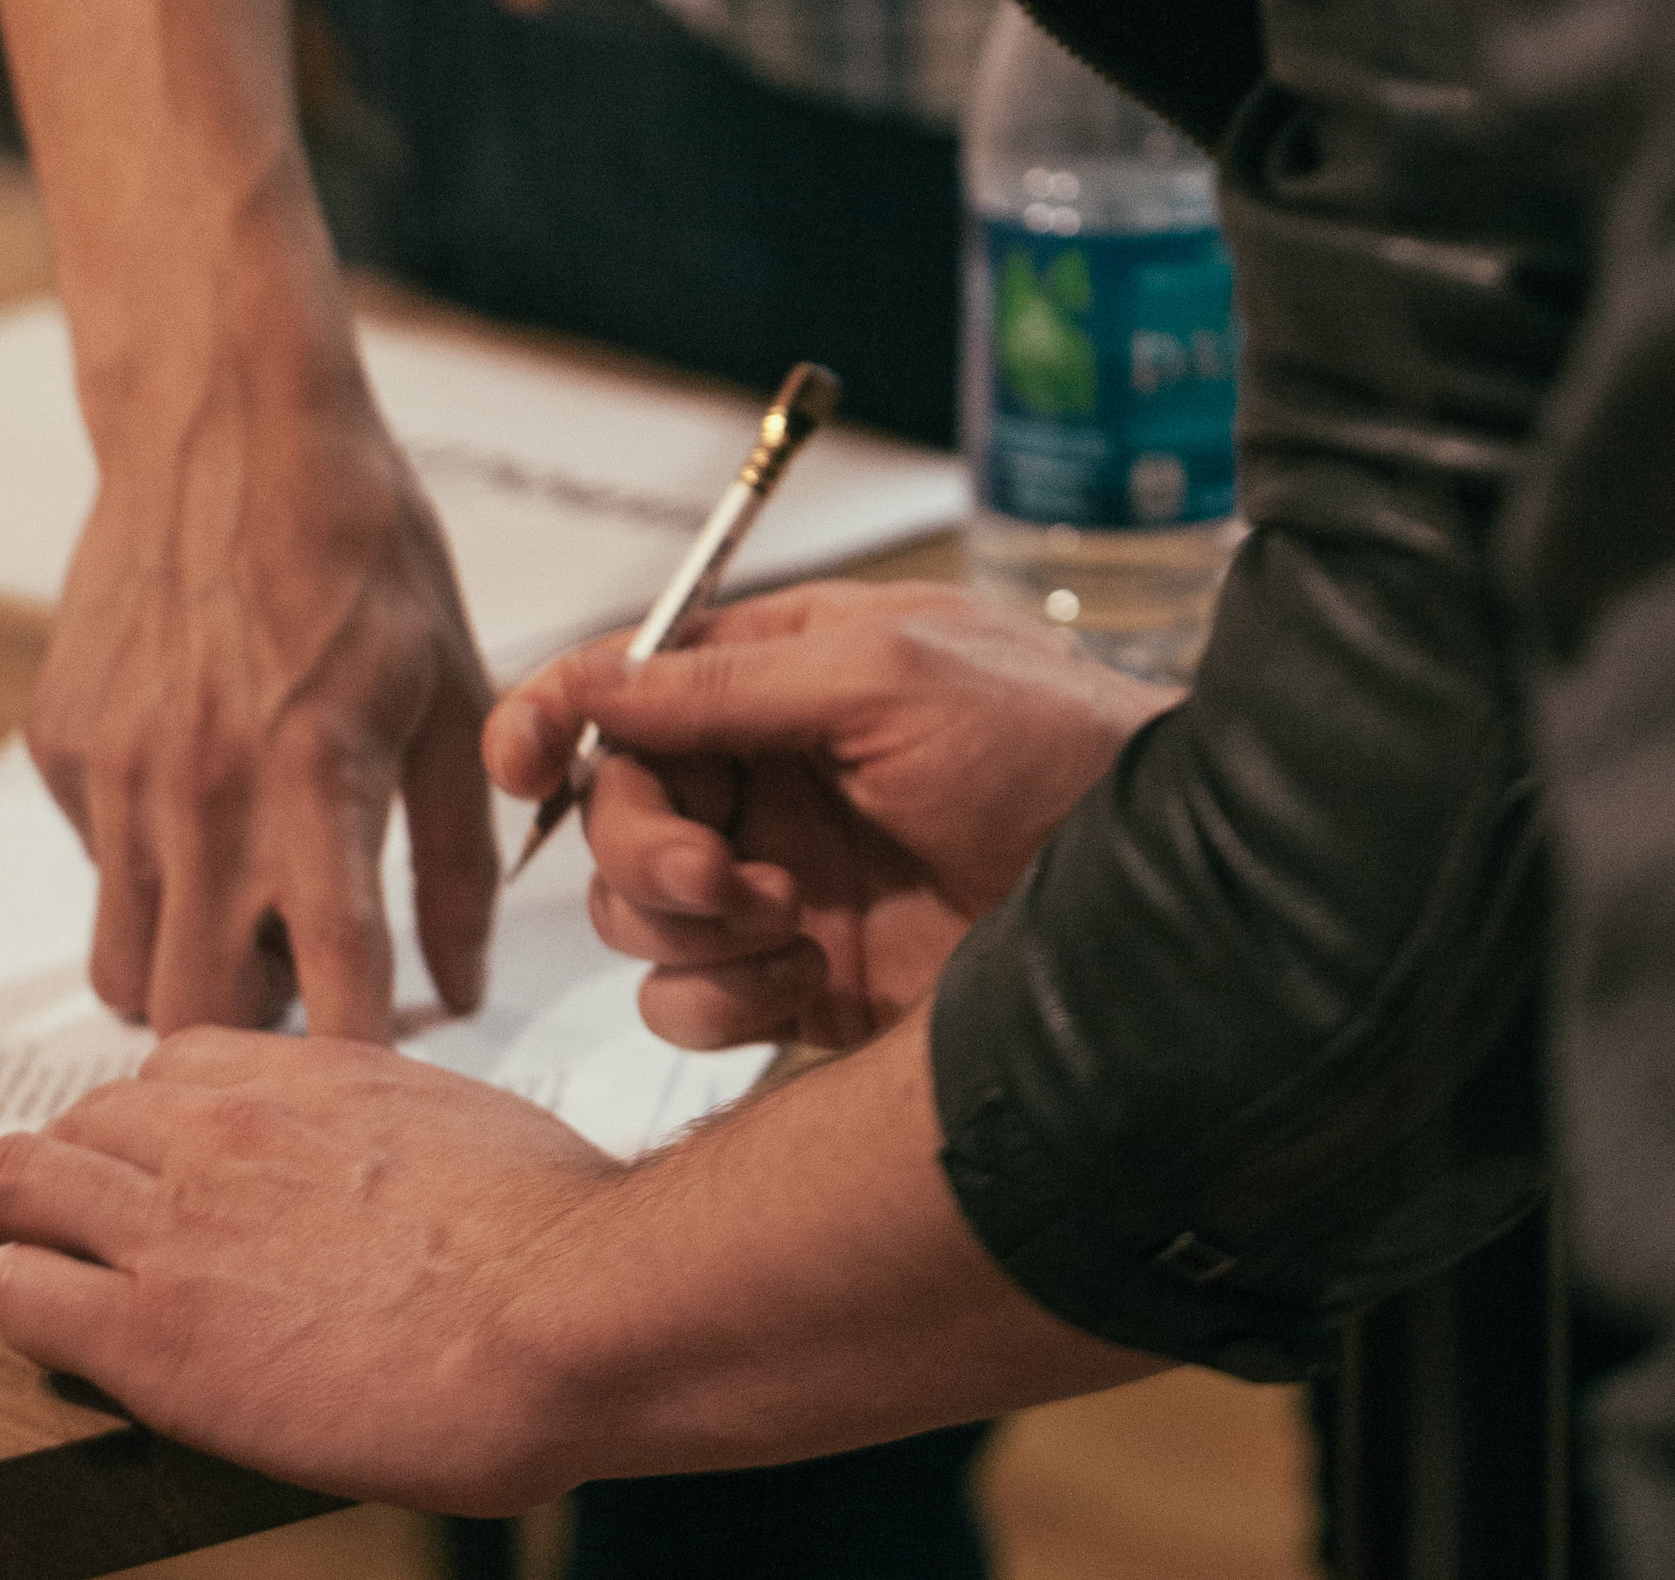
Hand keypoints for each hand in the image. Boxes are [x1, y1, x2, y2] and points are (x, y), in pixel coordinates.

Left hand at [0, 1028, 615, 1511]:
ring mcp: (180, 1225)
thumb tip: (401, 1181)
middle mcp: (226, 1128)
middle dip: (35, 1156)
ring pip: (26, 1183)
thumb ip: (399, 1136)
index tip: (111, 1140)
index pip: (175, 1064)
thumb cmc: (558, 1232)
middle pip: (86, 1117)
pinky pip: (35, 1294)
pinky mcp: (159, 1334)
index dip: (132, 1111)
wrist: (566, 1303)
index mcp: (307, 1073)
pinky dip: (0, 1293)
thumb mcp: (470, 1131)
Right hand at [31, 286, 497, 1040]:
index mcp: (314, 777)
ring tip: (247, 894)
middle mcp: (201, 790)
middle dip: (251, 1029)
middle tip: (304, 977)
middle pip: (193, 1015)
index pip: (336, 983)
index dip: (360, 1058)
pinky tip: (198, 791)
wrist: (229, 417)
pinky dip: (142, 868)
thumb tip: (466, 978)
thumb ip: (460, 851)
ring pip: (121, 962)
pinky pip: (92, 865)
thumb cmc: (358, 540)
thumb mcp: (451, 687)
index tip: (383, 1083)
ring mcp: (114, 772)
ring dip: (185, 961)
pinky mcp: (61, 744)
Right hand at [486, 580, 1175, 1053]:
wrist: (1155, 912)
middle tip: (721, 877)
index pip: (633, 682)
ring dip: (684, 924)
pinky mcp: (799, 987)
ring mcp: (780, 886)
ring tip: (782, 925)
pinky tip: (799, 987)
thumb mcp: (888, 675)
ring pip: (637, 913)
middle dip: (641, 846)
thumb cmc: (1053, 751)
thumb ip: (730, 679)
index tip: (519, 763)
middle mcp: (769, 779)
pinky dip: (718, 999)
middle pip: (617, 808)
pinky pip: (685, 1001)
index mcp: (786, 674)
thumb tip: (601, 676)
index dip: (557, 713)